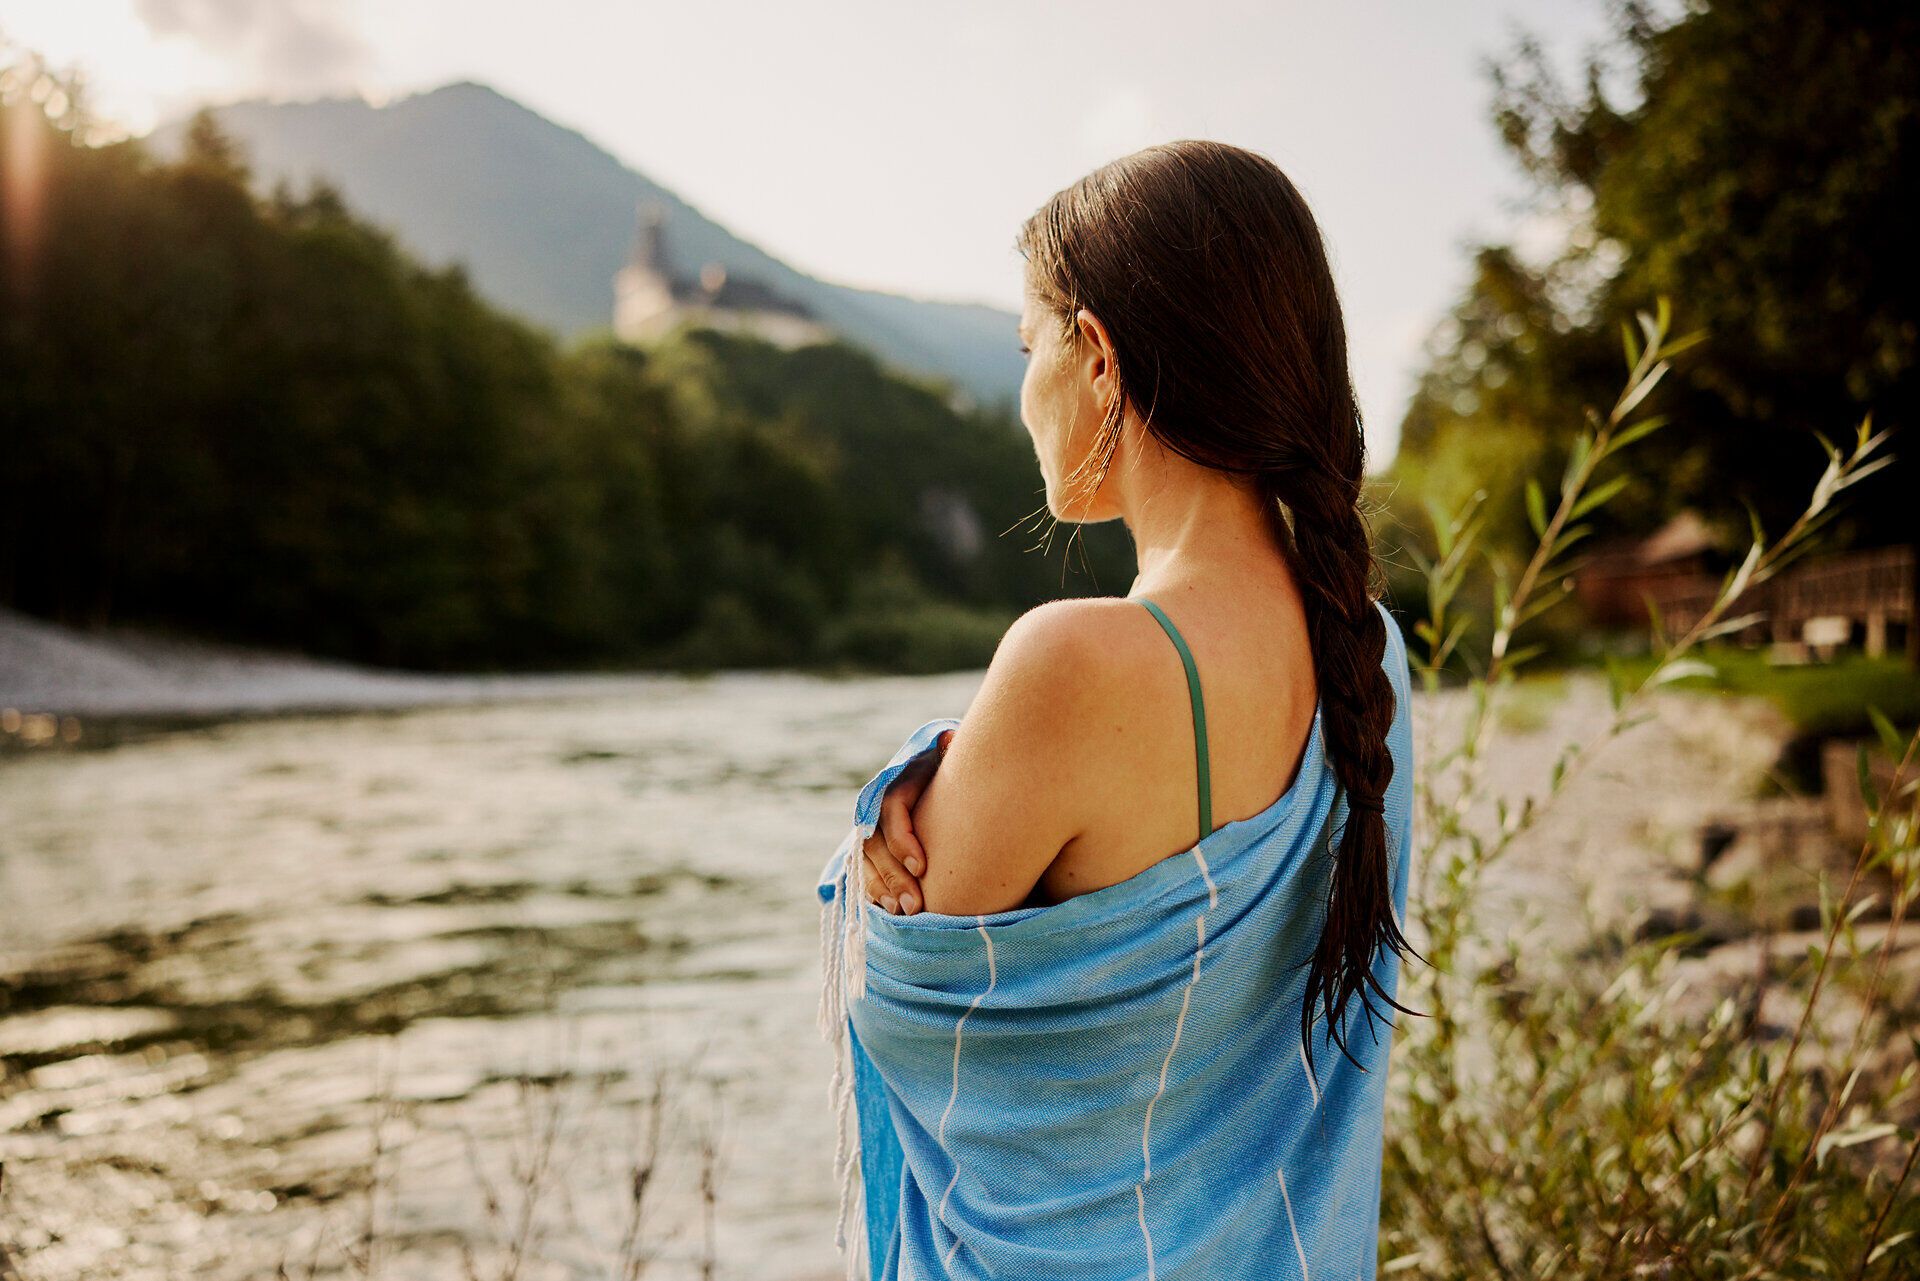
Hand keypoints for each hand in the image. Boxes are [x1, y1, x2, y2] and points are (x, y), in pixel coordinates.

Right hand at [863, 728, 952, 914]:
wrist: (943, 791)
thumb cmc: (950, 779)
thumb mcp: (948, 765)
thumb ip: (948, 756)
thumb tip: (951, 738)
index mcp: (894, 785)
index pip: (891, 813)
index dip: (903, 840)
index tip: (923, 867)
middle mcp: (875, 809)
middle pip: (875, 845)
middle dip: (894, 876)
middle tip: (917, 904)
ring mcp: (869, 833)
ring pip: (865, 863)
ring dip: (882, 888)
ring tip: (904, 911)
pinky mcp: (868, 854)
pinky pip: (863, 875)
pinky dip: (875, 893)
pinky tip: (892, 913)